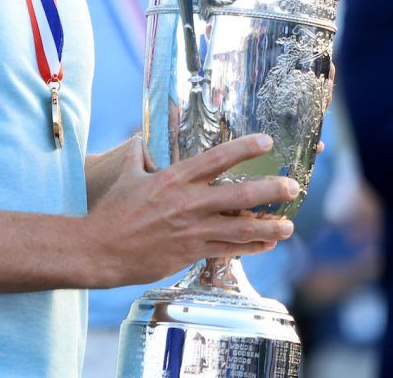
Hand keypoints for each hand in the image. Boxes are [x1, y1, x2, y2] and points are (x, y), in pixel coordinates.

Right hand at [82, 134, 299, 287]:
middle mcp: (188, 203)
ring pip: (239, 228)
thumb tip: (139, 139)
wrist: (100, 249)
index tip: (267, 142)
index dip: (244, 148)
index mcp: (173, 178)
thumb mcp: (126, 175)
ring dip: (268, 227)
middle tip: (292, 186)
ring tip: (289, 225)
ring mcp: (192, 230)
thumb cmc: (112, 211)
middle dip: (270, 190)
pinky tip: (266, 245)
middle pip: (239, 194)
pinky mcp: (191, 253)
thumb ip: (137, 154)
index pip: (216, 158)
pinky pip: (228, 250)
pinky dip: (250, 247)